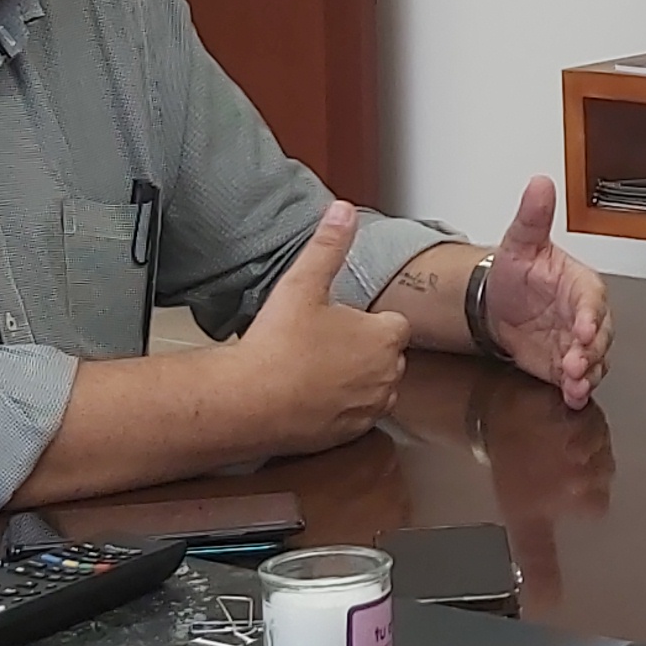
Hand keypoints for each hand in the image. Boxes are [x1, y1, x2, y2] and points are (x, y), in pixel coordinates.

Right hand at [233, 200, 407, 449]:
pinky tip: (311, 396)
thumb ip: (328, 245)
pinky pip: (356, 417)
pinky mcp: (350, 434)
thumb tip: (343, 211)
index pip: (396, 323)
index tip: (341, 321)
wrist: (248, 402)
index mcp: (384, 337)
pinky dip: (340, 408)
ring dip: (355, 380)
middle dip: (363, 350)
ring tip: (315, 370)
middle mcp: (387, 376)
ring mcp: (370, 408)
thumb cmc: (277, 345)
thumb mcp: (302, 284)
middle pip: (387, 356)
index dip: (368, 321)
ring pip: (374, 388)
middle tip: (323, 343)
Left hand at [482, 174, 611, 406]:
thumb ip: (533, 216)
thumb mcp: (521, 242)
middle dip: (589, 352)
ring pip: (594, 361)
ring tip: (574, 385)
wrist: (499, 303)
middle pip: (600, 336)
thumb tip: (540, 183)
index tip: (583, 327)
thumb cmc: (518, 272)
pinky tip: (571, 395)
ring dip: (586, 374)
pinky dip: (577, 390)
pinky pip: (579, 379)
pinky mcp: (565, 366)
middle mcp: (586, 316)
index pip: (592, 299)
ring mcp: (577, 344)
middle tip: (574, 363)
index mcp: (581, 284)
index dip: (590, 315)